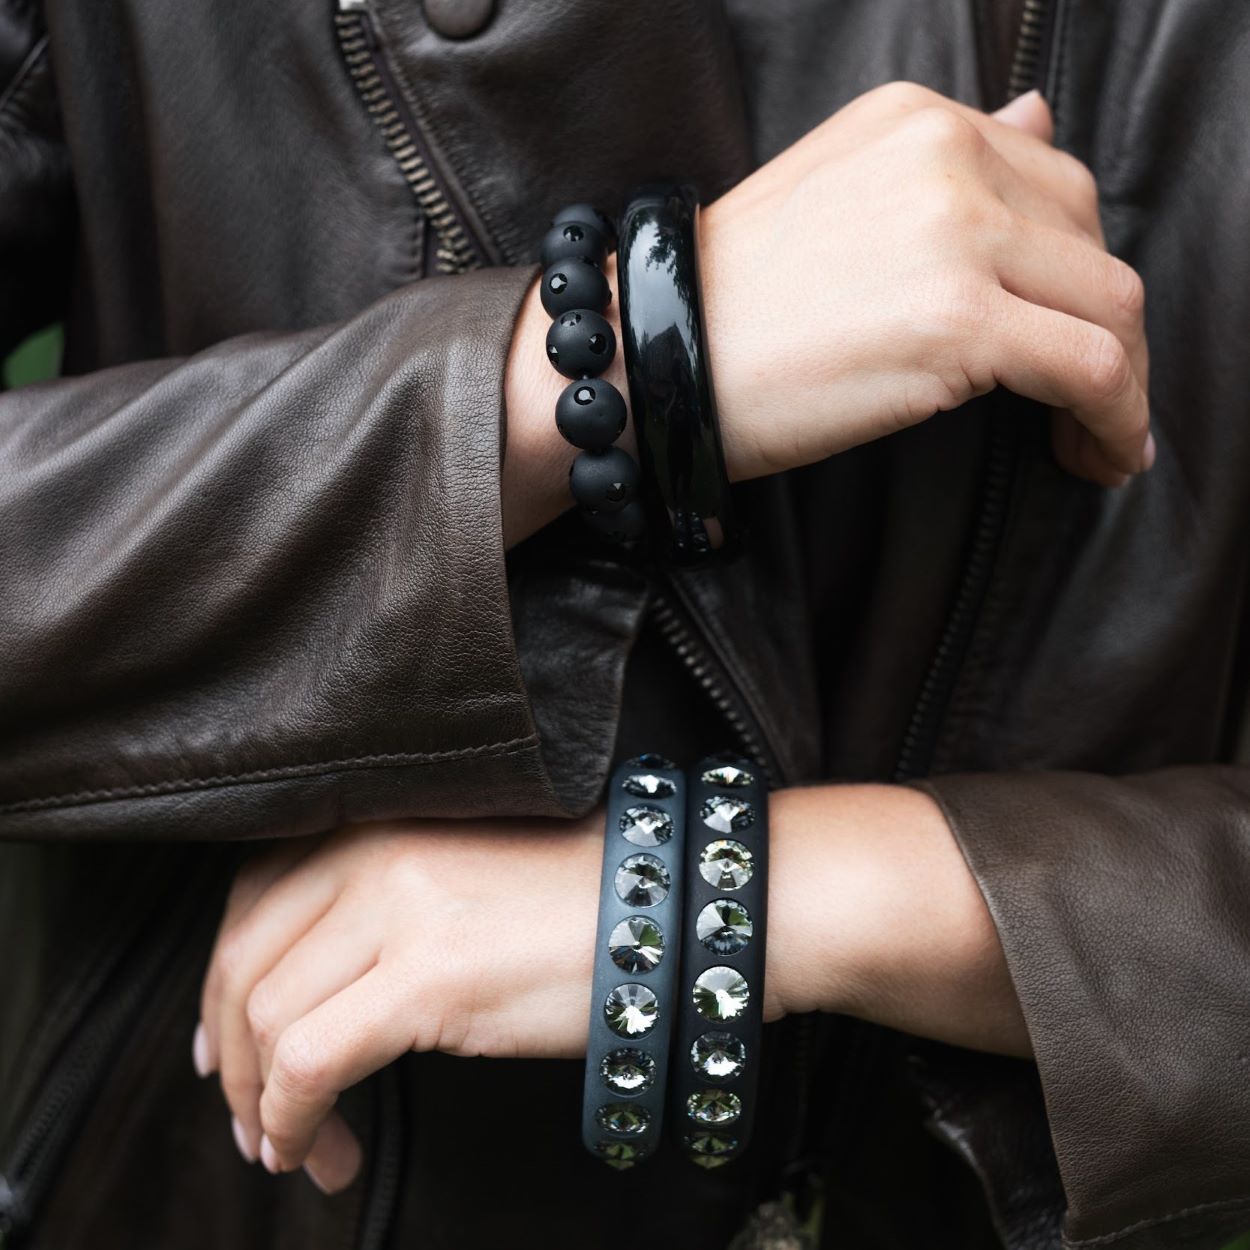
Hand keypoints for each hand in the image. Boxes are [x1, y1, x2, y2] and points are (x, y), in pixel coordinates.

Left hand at [191, 786, 1022, 1194]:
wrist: (685, 904)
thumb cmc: (596, 897)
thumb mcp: (473, 880)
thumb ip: (390, 905)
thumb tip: (324, 982)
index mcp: (385, 822)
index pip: (254, 896)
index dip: (226, 981)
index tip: (229, 1043)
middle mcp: (376, 850)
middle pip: (242, 957)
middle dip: (229, 1053)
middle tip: (250, 1113)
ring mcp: (399, 908)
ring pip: (265, 1017)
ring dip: (261, 1102)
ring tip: (292, 1149)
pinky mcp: (428, 978)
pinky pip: (309, 1063)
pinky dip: (292, 1122)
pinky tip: (321, 1152)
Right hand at [699, 83, 1150, 486]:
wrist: (653, 353)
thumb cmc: (727, 301)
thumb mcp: (838, 195)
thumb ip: (944, 162)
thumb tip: (1037, 119)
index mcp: (918, 121)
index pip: (1051, 186)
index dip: (1072, 272)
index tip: (1068, 335)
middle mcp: (947, 155)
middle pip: (1090, 242)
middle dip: (1105, 328)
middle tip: (1089, 401)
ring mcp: (955, 232)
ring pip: (1110, 304)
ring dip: (1124, 381)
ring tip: (1101, 439)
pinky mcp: (957, 319)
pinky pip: (1090, 368)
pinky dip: (1116, 420)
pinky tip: (1102, 457)